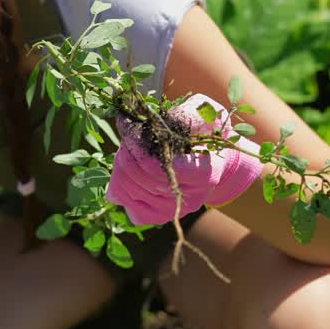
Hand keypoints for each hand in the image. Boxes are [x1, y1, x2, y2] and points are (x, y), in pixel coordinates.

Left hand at [106, 93, 262, 225]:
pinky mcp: (156, 216)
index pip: (154, 164)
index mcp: (204, 173)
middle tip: (127, 132)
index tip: (129, 124)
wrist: (212, 158)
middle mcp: (189, 199)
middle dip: (126, 150)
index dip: (135, 142)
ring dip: (120, 162)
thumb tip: (157, 122)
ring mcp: (172, 211)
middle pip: (137, 174)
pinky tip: (127, 168)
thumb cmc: (205, 130)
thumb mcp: (204, 113)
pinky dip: (117, 183)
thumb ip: (184, 114)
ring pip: (126, 188)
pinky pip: (123, 201)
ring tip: (128, 147)